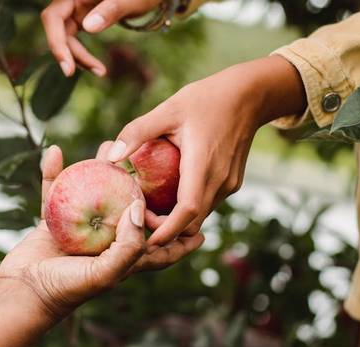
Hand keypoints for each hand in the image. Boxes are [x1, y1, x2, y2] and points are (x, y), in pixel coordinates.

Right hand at [0, 146, 203, 318]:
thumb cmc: (66, 289)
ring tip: (109, 147)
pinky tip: (54, 152)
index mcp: (124, 258)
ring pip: (95, 193)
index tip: (203, 230)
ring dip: (101, 170)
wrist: (21, 294)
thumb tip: (141, 208)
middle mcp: (105, 242)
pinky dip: (54, 173)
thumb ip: (129, 245)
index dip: (182, 241)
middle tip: (156, 164)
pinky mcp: (53, 222)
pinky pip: (55, 191)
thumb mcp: (105, 273)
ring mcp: (79, 230)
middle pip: (131, 211)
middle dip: (144, 190)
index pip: (161, 249)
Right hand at [41, 0, 159, 75]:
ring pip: (65, 37)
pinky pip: (74, 39)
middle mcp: (71, 1)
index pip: (53, 17)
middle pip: (57, 29)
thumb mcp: (130, 1)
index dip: (56, 42)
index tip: (67, 68)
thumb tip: (88, 28)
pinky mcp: (81, 19)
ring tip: (100, 72)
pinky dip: (83, 54)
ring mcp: (75, 10)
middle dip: (67, 53)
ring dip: (79, 57)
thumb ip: (111, 10)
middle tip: (78, 74)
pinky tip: (96, 67)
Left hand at [104, 56, 306, 245]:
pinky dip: (189, 207)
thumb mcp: (168, 109)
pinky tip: (170, 193)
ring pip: (201, 215)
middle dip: (166, 230)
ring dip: (178, 219)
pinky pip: (208, 203)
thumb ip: (138, 132)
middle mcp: (220, 181)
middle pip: (192, 222)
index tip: (144, 238)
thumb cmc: (207, 98)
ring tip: (150, 207)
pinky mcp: (232, 182)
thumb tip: (110, 156)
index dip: (166, 230)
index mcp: (203, 164)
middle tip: (139, 217)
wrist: (249, 95)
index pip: (187, 211)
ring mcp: (229, 184)